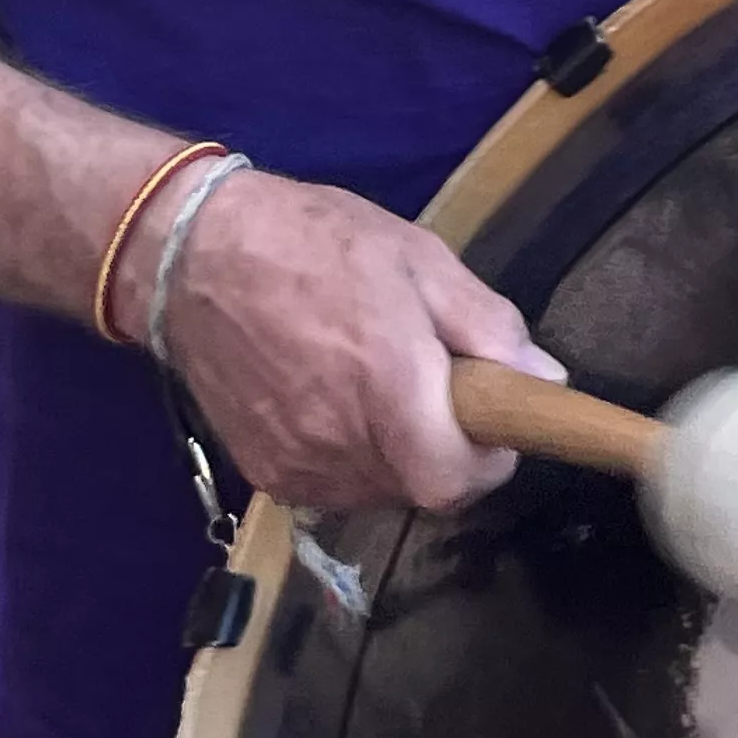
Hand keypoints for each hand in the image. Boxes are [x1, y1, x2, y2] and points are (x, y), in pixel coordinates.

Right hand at [148, 170, 553, 516]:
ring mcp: (293, 467)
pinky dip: (357, 459)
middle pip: (422, 489)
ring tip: (389, 388)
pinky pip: (334, 487)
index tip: (497, 421)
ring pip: (380, 492)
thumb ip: (486, 326)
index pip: (454, 481)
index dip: (490, 461)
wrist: (194, 259)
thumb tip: (543, 378)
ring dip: (404, 456)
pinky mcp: (261, 475)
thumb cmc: (317, 244)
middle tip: (444, 388)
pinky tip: (346, 404)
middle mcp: (338, 444)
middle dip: (450, 449)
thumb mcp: (421, 260)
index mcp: (386, 388)